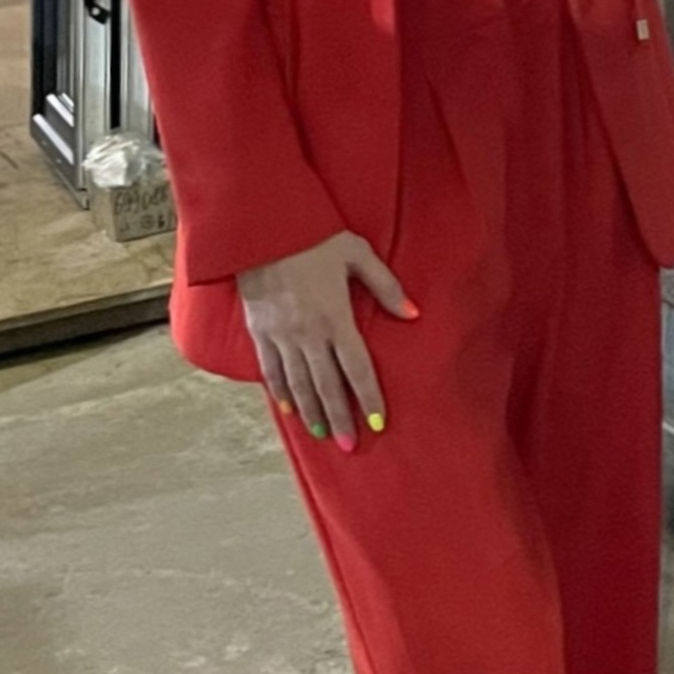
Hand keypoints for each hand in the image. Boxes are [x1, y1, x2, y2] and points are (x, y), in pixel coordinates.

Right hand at [240, 228, 414, 446]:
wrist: (263, 227)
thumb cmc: (316, 236)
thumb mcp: (358, 254)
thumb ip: (386, 286)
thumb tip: (413, 314)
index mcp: (336, 317)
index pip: (357, 368)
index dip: (368, 397)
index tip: (377, 423)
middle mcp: (308, 334)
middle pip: (327, 386)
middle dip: (340, 418)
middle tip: (349, 446)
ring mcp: (281, 336)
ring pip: (298, 385)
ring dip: (312, 412)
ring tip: (324, 434)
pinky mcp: (260, 332)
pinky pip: (271, 370)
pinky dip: (280, 393)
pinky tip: (289, 409)